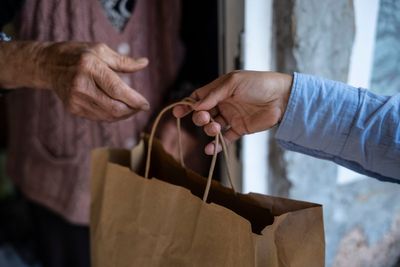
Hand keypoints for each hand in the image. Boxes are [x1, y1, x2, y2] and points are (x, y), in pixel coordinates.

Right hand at [1, 41, 149, 120]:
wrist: (48, 65)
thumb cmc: (79, 54)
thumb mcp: (100, 50)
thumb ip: (124, 61)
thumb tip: (145, 63)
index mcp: (89, 67)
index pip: (117, 90)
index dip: (134, 100)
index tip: (146, 104)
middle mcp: (81, 85)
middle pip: (114, 107)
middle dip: (132, 110)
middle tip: (141, 107)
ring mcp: (75, 99)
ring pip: (108, 116)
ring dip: (124, 115)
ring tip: (132, 108)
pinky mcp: (73, 109)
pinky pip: (99, 117)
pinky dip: (112, 116)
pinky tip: (119, 109)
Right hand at [173, 71, 292, 154]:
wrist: (282, 97)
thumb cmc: (258, 83)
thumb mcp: (234, 82)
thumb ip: (214, 94)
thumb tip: (196, 106)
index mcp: (220, 90)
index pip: (199, 98)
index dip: (188, 105)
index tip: (178, 112)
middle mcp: (223, 104)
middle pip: (203, 114)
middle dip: (200, 118)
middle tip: (205, 119)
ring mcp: (231, 117)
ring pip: (212, 127)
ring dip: (209, 130)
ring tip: (215, 128)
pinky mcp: (240, 129)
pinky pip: (225, 139)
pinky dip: (216, 145)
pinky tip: (210, 149)